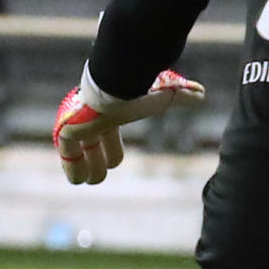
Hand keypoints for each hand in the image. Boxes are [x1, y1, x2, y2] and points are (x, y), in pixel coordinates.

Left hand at [52, 70, 205, 185]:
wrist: (116, 86)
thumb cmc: (139, 91)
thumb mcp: (162, 97)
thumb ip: (181, 97)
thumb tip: (202, 94)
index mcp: (111, 111)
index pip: (108, 133)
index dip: (112, 148)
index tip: (115, 163)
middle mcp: (92, 118)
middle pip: (92, 142)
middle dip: (96, 159)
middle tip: (100, 176)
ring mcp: (78, 124)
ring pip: (78, 150)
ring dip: (83, 167)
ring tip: (88, 182)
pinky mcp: (68, 131)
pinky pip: (67, 154)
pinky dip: (73, 167)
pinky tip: (78, 180)